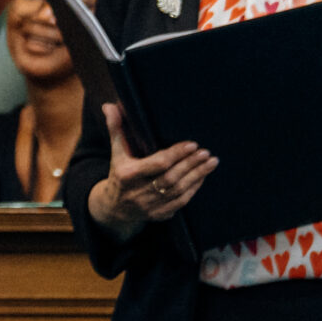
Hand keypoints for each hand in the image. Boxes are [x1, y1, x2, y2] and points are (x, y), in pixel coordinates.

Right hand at [87, 103, 217, 241]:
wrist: (115, 208)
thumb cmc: (119, 174)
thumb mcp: (116, 153)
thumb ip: (116, 129)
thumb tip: (109, 106)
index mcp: (128, 175)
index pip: (157, 164)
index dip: (176, 154)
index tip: (192, 144)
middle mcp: (139, 192)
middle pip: (171, 177)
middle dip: (191, 164)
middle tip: (206, 152)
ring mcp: (150, 205)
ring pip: (179, 190)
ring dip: (198, 175)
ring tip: (211, 161)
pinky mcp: (160, 214)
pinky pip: (182, 201)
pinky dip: (194, 188)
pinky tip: (203, 176)